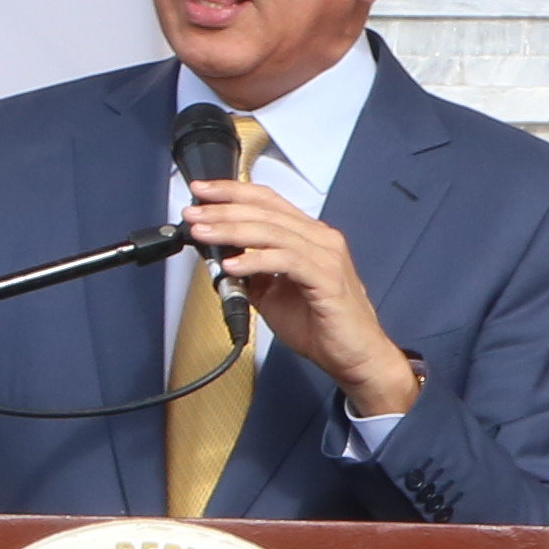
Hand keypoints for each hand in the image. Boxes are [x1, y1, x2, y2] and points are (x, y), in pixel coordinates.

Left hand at [176, 167, 413, 416]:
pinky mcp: (328, 279)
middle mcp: (321, 239)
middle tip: (193, 214)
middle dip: (223, 210)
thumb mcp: (273, 293)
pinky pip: (286, 261)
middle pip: (266, 212)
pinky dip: (255, 260)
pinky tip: (232, 265)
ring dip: (232, 230)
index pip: (268, 201)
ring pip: (273, 232)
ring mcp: (327, 257)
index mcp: (309, 237)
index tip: (201, 192)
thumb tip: (218, 257)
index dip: (233, 192)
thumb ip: (251, 272)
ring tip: (204, 234)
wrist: (355, 357)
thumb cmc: (321, 326)